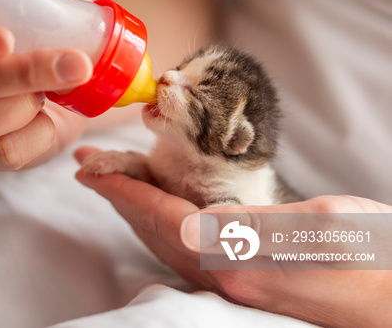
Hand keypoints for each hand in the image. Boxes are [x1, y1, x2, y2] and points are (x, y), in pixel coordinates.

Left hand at [74, 147, 391, 327]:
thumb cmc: (374, 259)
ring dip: (134, 211)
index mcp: (239, 259)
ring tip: (115, 182)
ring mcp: (234, 285)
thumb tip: (199, 222)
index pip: (162, 217)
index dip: (123, 190)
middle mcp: (227, 277)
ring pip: (165, 244)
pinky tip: (159, 211)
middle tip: (92, 170)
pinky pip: (184, 253)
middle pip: (154, 232)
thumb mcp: (322, 224)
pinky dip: (160, 226)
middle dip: (119, 196)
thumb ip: (256, 224)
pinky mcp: (245, 284)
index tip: (91, 170)